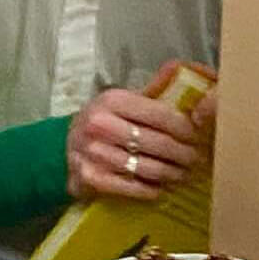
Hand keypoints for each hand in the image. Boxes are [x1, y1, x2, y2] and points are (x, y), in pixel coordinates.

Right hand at [70, 88, 204, 201]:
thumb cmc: (99, 123)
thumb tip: (178, 69)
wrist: (60, 149)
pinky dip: (151, 190)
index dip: (184, 127)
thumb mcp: (119, 102)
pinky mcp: (92, 178)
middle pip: (157, 143)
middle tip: (197, 159)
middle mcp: (102, 125)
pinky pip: (132, 187)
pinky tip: (162, 189)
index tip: (198, 136)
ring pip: (148, 167)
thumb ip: (150, 91)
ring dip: (172, 174)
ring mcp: (96, 153)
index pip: (160, 114)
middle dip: (183, 153)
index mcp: (113, 101)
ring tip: (185, 174)